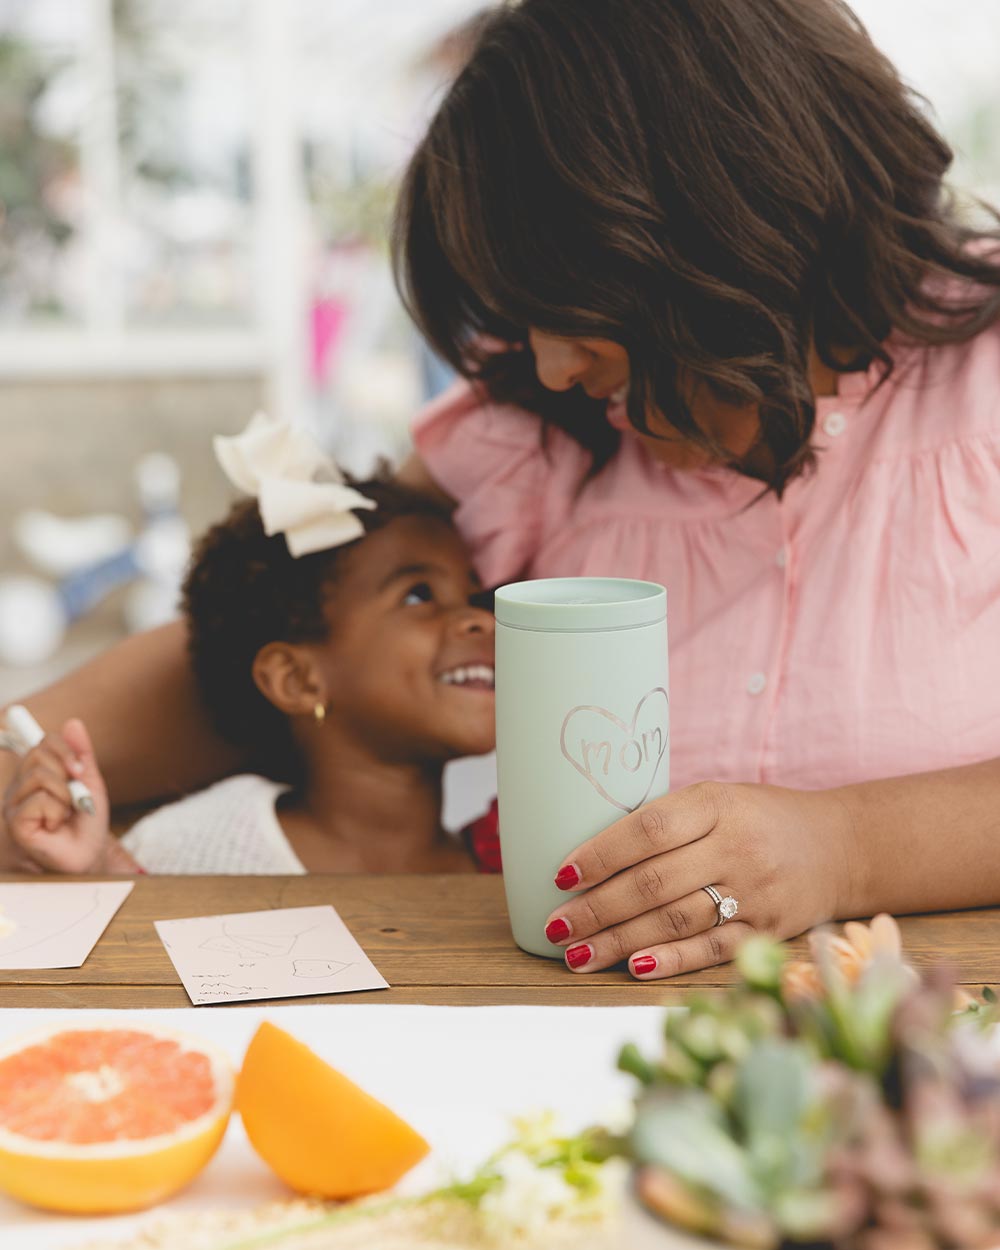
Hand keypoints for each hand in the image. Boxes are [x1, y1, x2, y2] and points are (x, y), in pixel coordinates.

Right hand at [1, 719, 113, 873]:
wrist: (89, 855)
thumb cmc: (86, 822)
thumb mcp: (89, 782)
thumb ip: (81, 754)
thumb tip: (73, 722)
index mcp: (35, 775)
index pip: (43, 743)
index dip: (65, 749)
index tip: (80, 768)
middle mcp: (19, 787)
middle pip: (40, 756)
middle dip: (68, 775)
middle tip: (75, 798)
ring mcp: (14, 805)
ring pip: (41, 777)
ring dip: (66, 796)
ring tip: (66, 814)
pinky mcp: (15, 823)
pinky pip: (40, 800)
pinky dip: (58, 812)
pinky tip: (56, 826)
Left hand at [543, 781, 855, 979]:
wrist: (841, 846)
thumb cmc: (759, 819)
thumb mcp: (718, 799)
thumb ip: (667, 822)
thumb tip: (590, 856)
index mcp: (717, 804)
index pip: (648, 829)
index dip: (601, 853)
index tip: (561, 873)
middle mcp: (737, 847)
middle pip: (654, 882)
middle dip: (597, 908)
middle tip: (557, 926)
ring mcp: (756, 892)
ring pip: (677, 920)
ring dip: (620, 941)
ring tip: (577, 954)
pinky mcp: (769, 931)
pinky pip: (712, 950)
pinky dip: (671, 960)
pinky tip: (633, 968)